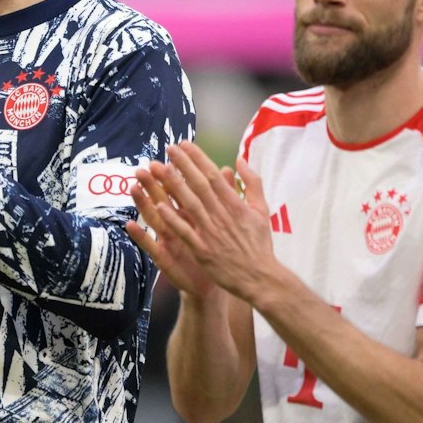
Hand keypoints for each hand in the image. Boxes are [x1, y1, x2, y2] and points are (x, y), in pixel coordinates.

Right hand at [126, 162, 224, 299]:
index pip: (182, 188)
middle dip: (154, 182)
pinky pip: (150, 246)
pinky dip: (140, 235)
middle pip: (164, 199)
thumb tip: (226, 169)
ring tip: (133, 187)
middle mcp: (176, 225)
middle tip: (144, 165)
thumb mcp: (222, 221)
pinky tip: (130, 224)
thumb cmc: (216, 252)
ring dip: (142, 203)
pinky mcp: (164, 258)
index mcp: (190, 214)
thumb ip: (224, 196)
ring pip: (154, 219)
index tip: (170, 153)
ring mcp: (168, 240)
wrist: (212, 285)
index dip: (177, 171)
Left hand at [129, 142, 279, 304]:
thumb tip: (239, 160)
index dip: (198, 159)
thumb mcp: (262, 210)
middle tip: (168, 148)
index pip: (214, 176)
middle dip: (183, 165)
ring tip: (160, 169)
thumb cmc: (259, 244)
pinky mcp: (203, 251)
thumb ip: (252, 183)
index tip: (184, 145)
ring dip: (174, 186)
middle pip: (200, 186)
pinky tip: (160, 206)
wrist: (259, 277)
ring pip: (190, 205)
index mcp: (236, 205)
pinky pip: (185, 232)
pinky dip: (173, 219)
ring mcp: (212, 233)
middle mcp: (223, 216)